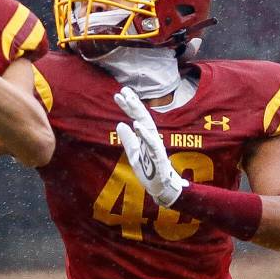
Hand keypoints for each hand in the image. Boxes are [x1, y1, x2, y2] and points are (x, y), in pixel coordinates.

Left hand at [114, 86, 187, 205]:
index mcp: (145, 137)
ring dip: (138, 112)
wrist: (161, 188)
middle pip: (142, 117)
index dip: (128, 106)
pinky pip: (151, 143)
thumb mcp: (133, 154)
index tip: (119, 94)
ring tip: (129, 100)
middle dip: (133, 103)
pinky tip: (136, 124)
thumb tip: (120, 124)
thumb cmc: (149, 171)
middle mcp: (151, 138)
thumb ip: (128, 139)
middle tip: (123, 90)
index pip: (136, 118)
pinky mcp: (159, 157)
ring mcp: (155, 147)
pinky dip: (144, 133)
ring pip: (147, 126)